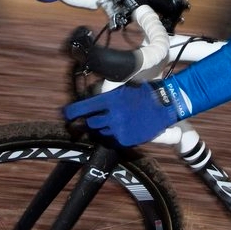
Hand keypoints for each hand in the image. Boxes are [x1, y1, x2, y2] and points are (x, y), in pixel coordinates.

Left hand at [63, 79, 192, 146]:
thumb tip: (89, 105)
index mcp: (110, 100)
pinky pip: (112, 139)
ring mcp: (118, 129)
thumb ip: (106, 97)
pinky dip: (114, 135)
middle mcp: (112, 115)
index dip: (72, 112)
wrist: (164, 106)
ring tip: (116, 121)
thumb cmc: (142, 94)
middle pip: (91, 123)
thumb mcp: (122, 89)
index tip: (66, 114)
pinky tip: (123, 128)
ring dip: (104, 127)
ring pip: (101, 131)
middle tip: (97, 118)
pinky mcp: (125, 139)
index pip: (83, 108)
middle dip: (92, 120)